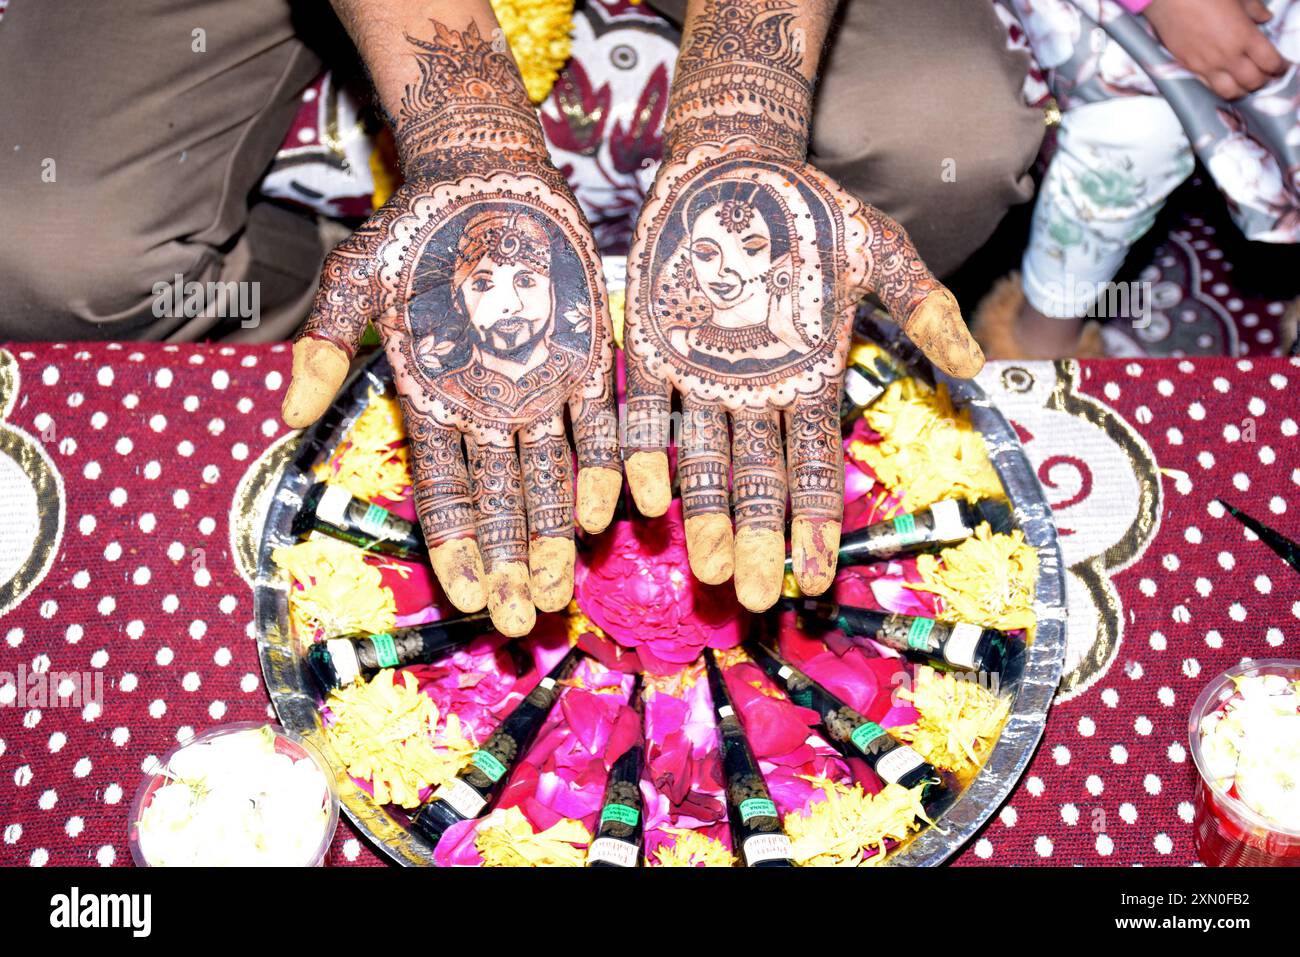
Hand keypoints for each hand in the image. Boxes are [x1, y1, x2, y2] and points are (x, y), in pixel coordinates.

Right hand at [281, 17, 619, 636]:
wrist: (484, 181)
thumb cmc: (414, 231)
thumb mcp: (358, 281)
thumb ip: (327, 347)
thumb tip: (288, 415)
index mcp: (433, 404)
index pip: (444, 492)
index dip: (456, 546)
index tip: (467, 597)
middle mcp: (489, 410)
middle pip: (502, 502)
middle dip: (511, 563)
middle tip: (522, 621)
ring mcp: (541, 389)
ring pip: (551, 478)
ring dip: (556, 535)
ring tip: (561, 590)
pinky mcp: (587, 359)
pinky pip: (598, 424)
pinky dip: (602, 467)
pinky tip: (605, 513)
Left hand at [623, 145, 983, 611]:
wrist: (731, 165)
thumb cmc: (809, 210)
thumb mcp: (876, 251)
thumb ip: (923, 305)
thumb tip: (980, 368)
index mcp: (807, 380)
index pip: (815, 465)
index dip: (816, 522)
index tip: (815, 576)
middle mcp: (753, 394)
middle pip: (758, 480)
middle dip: (758, 538)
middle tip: (751, 596)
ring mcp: (700, 377)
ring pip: (701, 460)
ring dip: (704, 514)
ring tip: (705, 566)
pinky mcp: (650, 352)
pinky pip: (645, 413)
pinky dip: (644, 456)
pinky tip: (645, 499)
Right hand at [1144, 0, 1286, 99]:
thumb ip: (1254, 10)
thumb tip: (1263, 18)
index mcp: (1245, 37)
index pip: (1270, 63)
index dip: (1280, 68)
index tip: (1282, 66)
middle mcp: (1228, 56)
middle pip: (1253, 82)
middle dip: (1264, 80)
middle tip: (1265, 74)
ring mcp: (1207, 65)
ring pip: (1231, 92)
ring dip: (1242, 89)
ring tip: (1244, 81)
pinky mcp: (1189, 68)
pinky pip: (1209, 87)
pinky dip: (1220, 86)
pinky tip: (1223, 78)